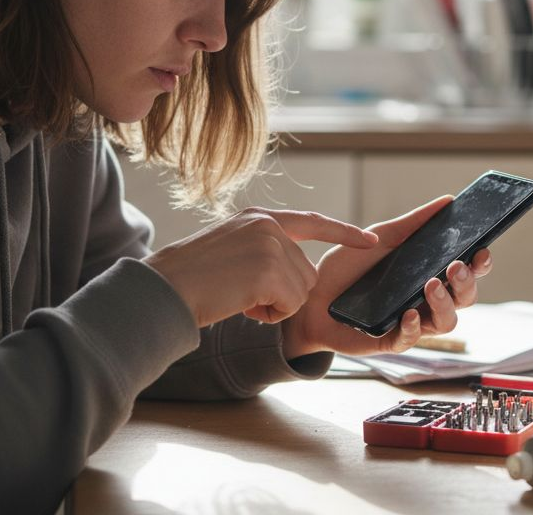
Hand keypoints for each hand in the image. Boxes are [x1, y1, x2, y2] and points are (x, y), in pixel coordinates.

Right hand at [144, 208, 378, 327]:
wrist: (164, 288)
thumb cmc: (189, 278)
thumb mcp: (230, 248)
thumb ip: (262, 250)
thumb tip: (297, 272)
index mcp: (258, 217)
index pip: (312, 223)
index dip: (342, 233)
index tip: (369, 239)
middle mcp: (268, 225)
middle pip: (306, 272)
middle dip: (282, 294)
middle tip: (243, 293)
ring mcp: (270, 245)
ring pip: (301, 291)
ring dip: (274, 306)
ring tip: (238, 297)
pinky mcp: (270, 270)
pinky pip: (290, 305)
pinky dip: (269, 315)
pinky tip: (241, 305)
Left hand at [281, 196, 493, 358]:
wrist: (309, 296)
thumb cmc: (347, 270)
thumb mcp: (380, 238)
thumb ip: (413, 223)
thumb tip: (447, 200)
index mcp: (427, 274)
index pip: (465, 272)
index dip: (480, 263)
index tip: (482, 248)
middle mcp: (425, 300)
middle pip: (464, 298)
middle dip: (466, 283)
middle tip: (454, 266)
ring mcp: (410, 322)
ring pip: (446, 322)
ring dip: (444, 304)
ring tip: (430, 285)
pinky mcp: (389, 340)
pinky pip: (411, 339)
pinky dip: (413, 327)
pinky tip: (408, 313)